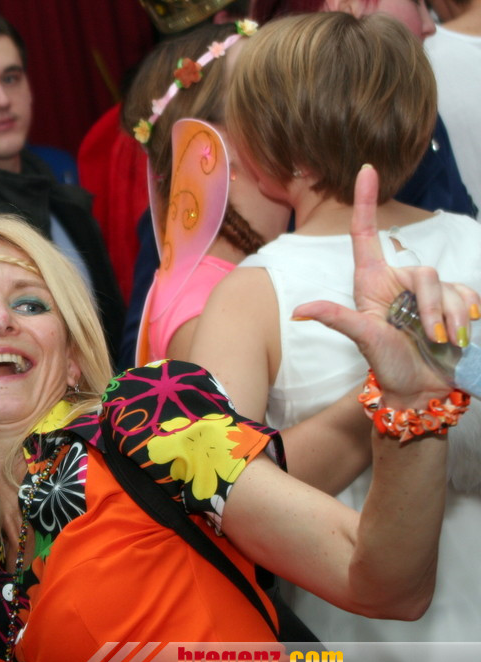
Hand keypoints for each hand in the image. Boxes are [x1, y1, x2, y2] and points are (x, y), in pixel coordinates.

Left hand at [292, 165, 479, 407]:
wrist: (421, 389)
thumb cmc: (386, 364)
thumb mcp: (362, 338)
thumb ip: (336, 318)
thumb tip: (299, 310)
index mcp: (371, 282)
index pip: (366, 233)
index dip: (366, 201)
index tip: (365, 169)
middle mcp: (399, 281)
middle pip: (424, 272)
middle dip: (430, 307)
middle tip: (427, 335)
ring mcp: (429, 291)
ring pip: (448, 287)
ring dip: (449, 318)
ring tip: (440, 343)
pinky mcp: (456, 302)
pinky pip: (468, 297)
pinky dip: (465, 318)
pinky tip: (458, 337)